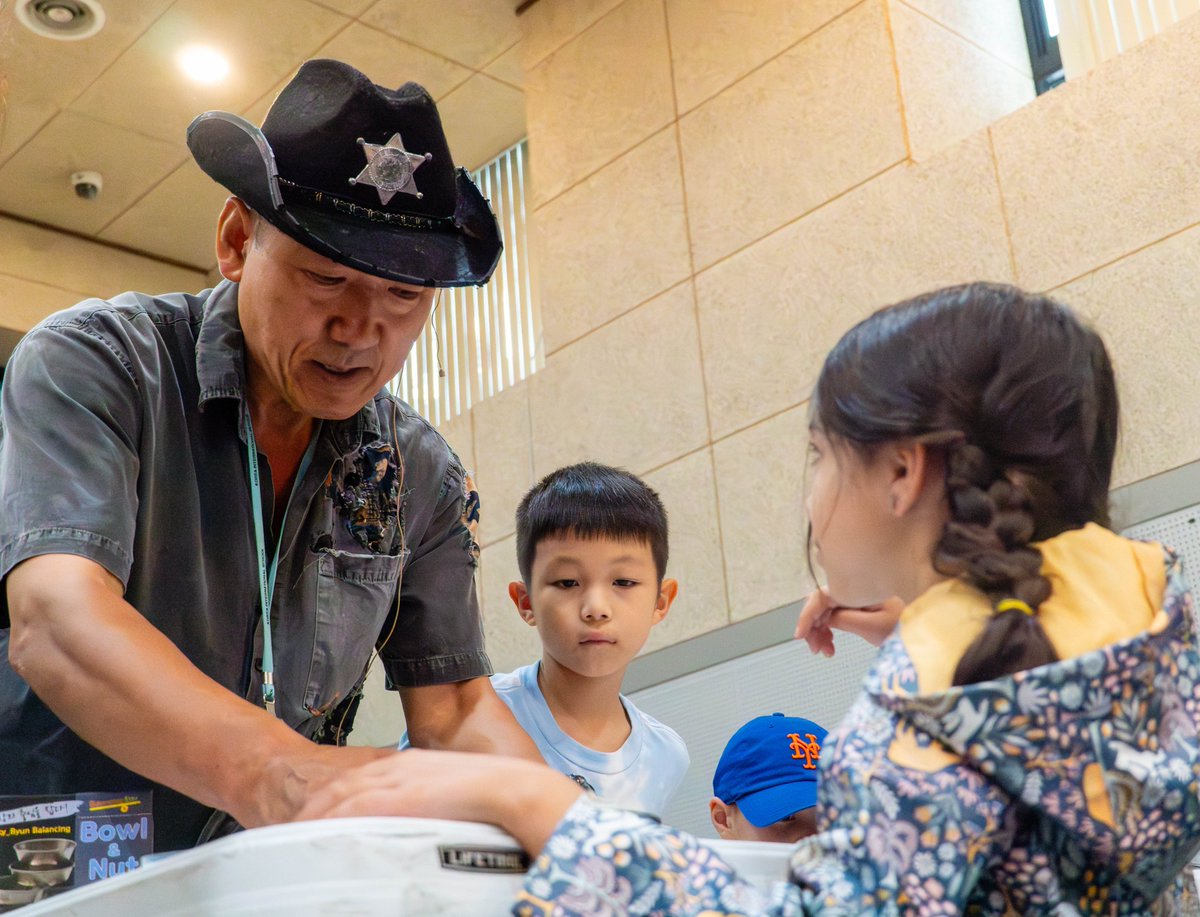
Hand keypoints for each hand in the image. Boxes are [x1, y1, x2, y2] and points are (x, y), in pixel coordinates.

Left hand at [289, 748, 582, 854]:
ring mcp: (398, 780)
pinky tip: (314, 834)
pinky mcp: (398, 797)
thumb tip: (427, 827)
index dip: (340, 795)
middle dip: (319, 803)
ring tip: (293, 831)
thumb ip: (435, 808)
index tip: (322, 812)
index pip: (364, 778)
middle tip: (294, 823)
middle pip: (346, 782)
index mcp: (414, 765)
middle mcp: (400, 767)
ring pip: (342, 793)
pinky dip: (330, 820)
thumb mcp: (455, 798)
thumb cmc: (495, 796)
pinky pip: (353, 808)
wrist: (510, 789)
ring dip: (316, 813)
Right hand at [794, 589, 904, 654]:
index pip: (821, 598)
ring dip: (819, 633)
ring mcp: (851, 600)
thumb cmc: (903, 624)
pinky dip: (828, 633)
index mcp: (854, 590)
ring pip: (823, 614)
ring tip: (825, 652)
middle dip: (812, 627)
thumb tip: (824, 618)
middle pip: (819, 605)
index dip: (807, 615)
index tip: (800, 635)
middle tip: (815, 649)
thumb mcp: (874, 626)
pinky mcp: (854, 609)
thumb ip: (845, 619)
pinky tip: (830, 646)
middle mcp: (850, 592)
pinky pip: (832, 619)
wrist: (922, 627)